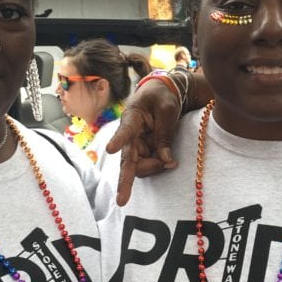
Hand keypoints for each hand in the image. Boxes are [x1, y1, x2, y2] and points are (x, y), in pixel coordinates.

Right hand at [106, 80, 180, 203]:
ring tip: (171, 162)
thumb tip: (165, 160)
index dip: (118, 140)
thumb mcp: (167, 108)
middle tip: (139, 186)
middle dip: (127, 178)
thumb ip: (165, 132)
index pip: (124, 130)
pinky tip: (169, 162)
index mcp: (132, 118)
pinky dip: (158, 167)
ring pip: (137, 167)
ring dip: (153, 168)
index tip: (110, 149)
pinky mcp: (143, 151)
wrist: (159, 95)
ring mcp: (135, 145)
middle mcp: (129, 135)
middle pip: (126, 160)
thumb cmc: (161, 98)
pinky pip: (148, 166)